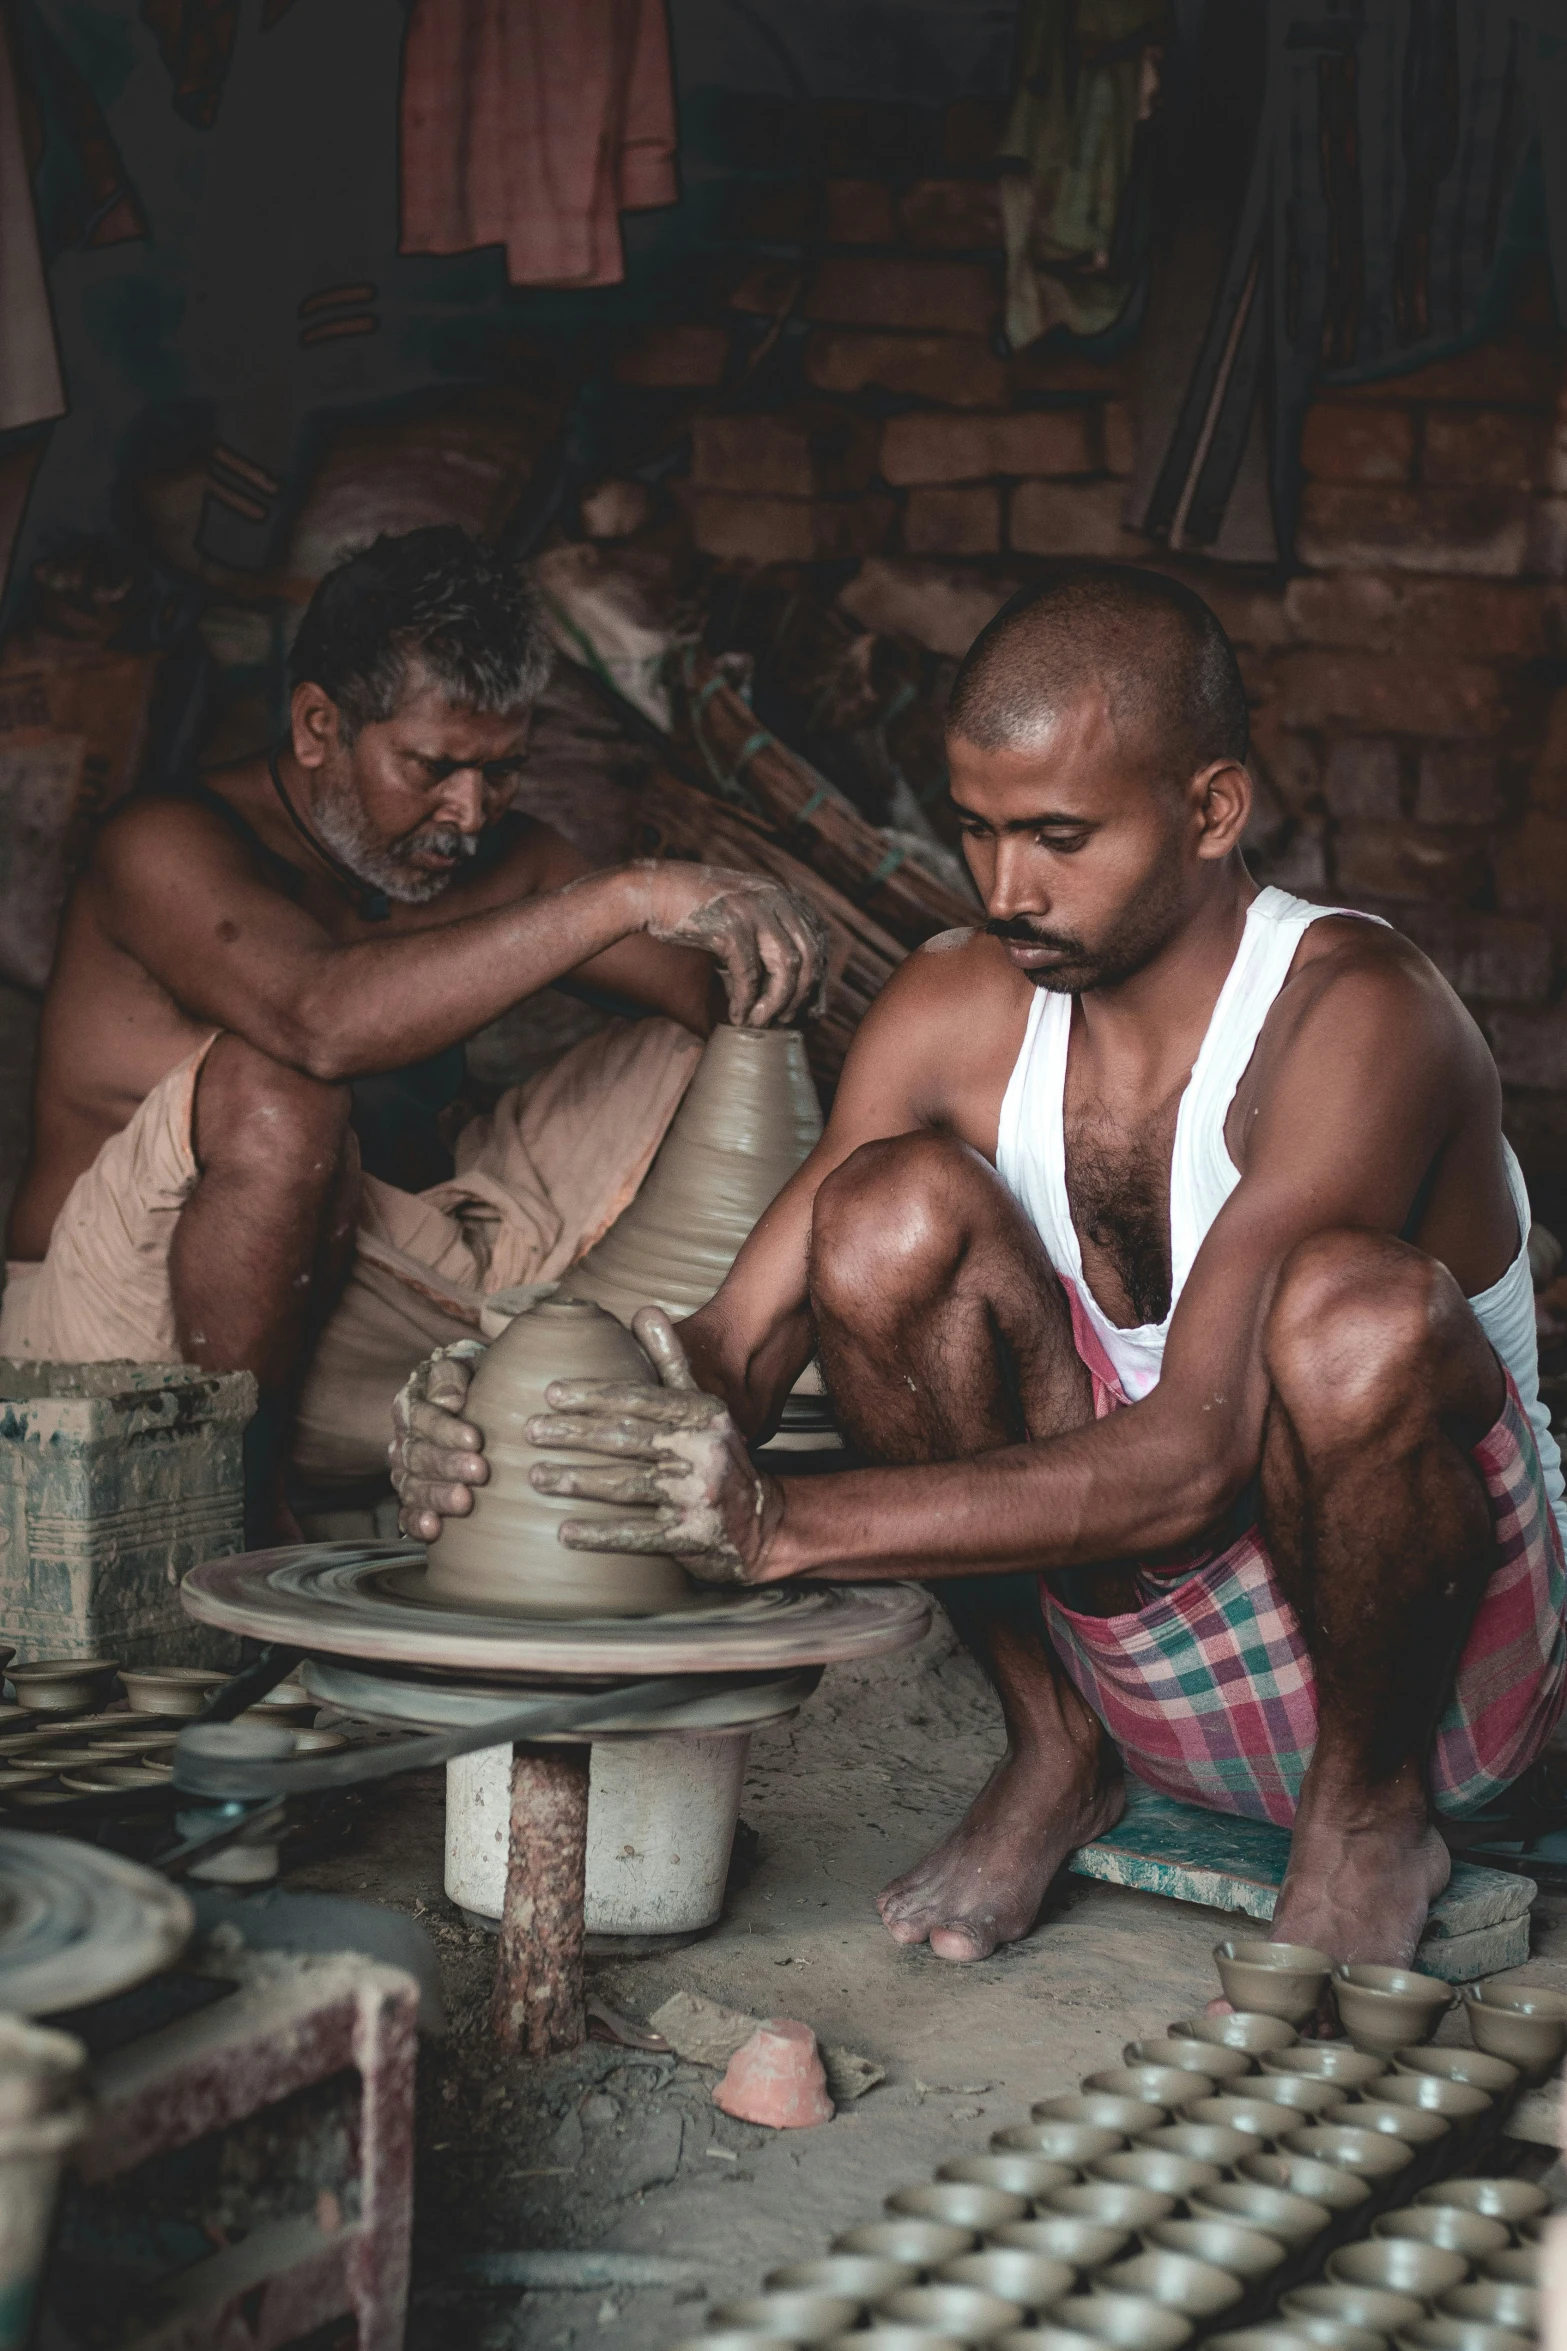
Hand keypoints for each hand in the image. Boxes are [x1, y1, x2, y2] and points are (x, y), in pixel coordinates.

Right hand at [388, 1341, 488, 1540]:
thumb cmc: (480, 1381)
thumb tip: (450, 1400)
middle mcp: (404, 1440)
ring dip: (437, 1496)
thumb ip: (454, 1374)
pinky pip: (407, 1513)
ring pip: (412, 1487)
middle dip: (448, 1465)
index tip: (476, 1439)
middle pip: (418, 1455)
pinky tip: (434, 1529)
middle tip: (479, 1472)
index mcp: (412, 1405)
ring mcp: (407, 1473)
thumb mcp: (469, 1364)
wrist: (489, 1402)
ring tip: (464, 1502)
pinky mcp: (415, 1500)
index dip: (446, 1430)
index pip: (422, 1418)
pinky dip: (416, 1522)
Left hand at [524, 1308, 784, 1584]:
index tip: (552, 1393)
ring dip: (577, 1481)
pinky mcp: (689, 1538)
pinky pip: (637, 1535)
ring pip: (626, 1484)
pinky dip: (599, 1534)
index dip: (593, 1395)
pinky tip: (564, 1532)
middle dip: (574, 1435)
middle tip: (530, 1431)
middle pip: (626, 1438)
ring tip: (537, 1476)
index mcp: (702, 1414)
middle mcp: (702, 1451)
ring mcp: (696, 1496)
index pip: (640, 1399)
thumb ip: (670, 1362)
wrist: (761, 1522)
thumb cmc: (717, 1456)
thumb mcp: (703, 1406)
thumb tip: (645, 1311)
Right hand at [636, 861, 828, 1028]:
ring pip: (786, 967)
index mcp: (783, 894)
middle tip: (785, 1022)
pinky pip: (749, 974)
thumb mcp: (743, 914)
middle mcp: (775, 897)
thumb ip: (770, 938)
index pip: (818, 942)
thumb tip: (799, 986)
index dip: (816, 981)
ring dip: (776, 1004)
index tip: (806, 1009)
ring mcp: (753, 909)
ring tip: (761, 1023)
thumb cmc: (697, 912)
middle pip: (808, 957)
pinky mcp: (729, 925)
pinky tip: (737, 1017)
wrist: (652, 890)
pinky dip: (745, 1002)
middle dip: (800, 997)